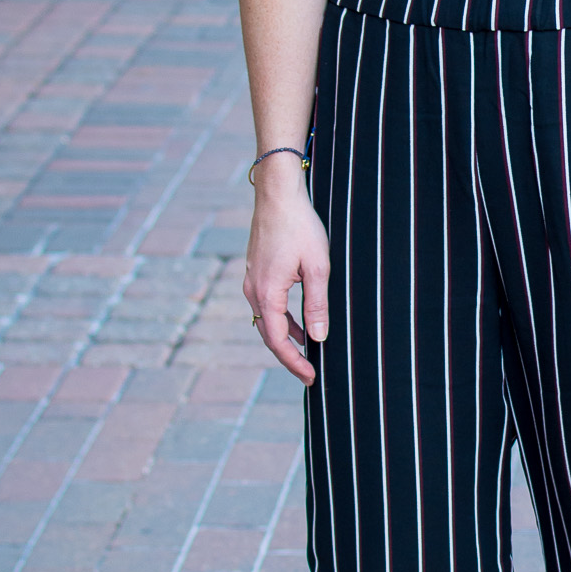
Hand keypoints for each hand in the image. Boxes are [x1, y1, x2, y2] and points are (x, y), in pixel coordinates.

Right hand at [243, 156, 329, 384]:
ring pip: (267, 320)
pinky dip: (283, 320)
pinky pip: (268, 305)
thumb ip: (317, 304)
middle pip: (269, 335)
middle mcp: (253, 290)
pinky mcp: (257, 271)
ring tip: (307, 354)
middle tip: (309, 374)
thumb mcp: (317, 267)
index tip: (311, 377)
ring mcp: (252, 280)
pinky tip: (300, 325)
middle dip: (289, 356)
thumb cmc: (300, 226)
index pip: (279, 340)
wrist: (278, 194)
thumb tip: (318, 338)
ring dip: (286, 338)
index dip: (295, 362)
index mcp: (267, 292)